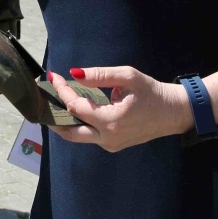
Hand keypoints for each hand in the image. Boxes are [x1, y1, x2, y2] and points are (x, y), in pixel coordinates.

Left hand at [45, 67, 192, 151]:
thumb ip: (100, 75)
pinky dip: (78, 124)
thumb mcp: (128, 77)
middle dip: (53, 117)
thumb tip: (74, 73)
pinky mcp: (114, 145)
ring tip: (53, 103)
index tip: (53, 76)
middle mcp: (108, 138)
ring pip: (78, 137)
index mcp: (112, 121)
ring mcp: (111, 145)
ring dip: (65, 121)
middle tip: (43, 100)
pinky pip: (90, 136)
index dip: (62, 91)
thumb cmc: (153, 92)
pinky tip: (72, 110)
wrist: (175, 112)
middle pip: (70, 133)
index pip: (76, 107)